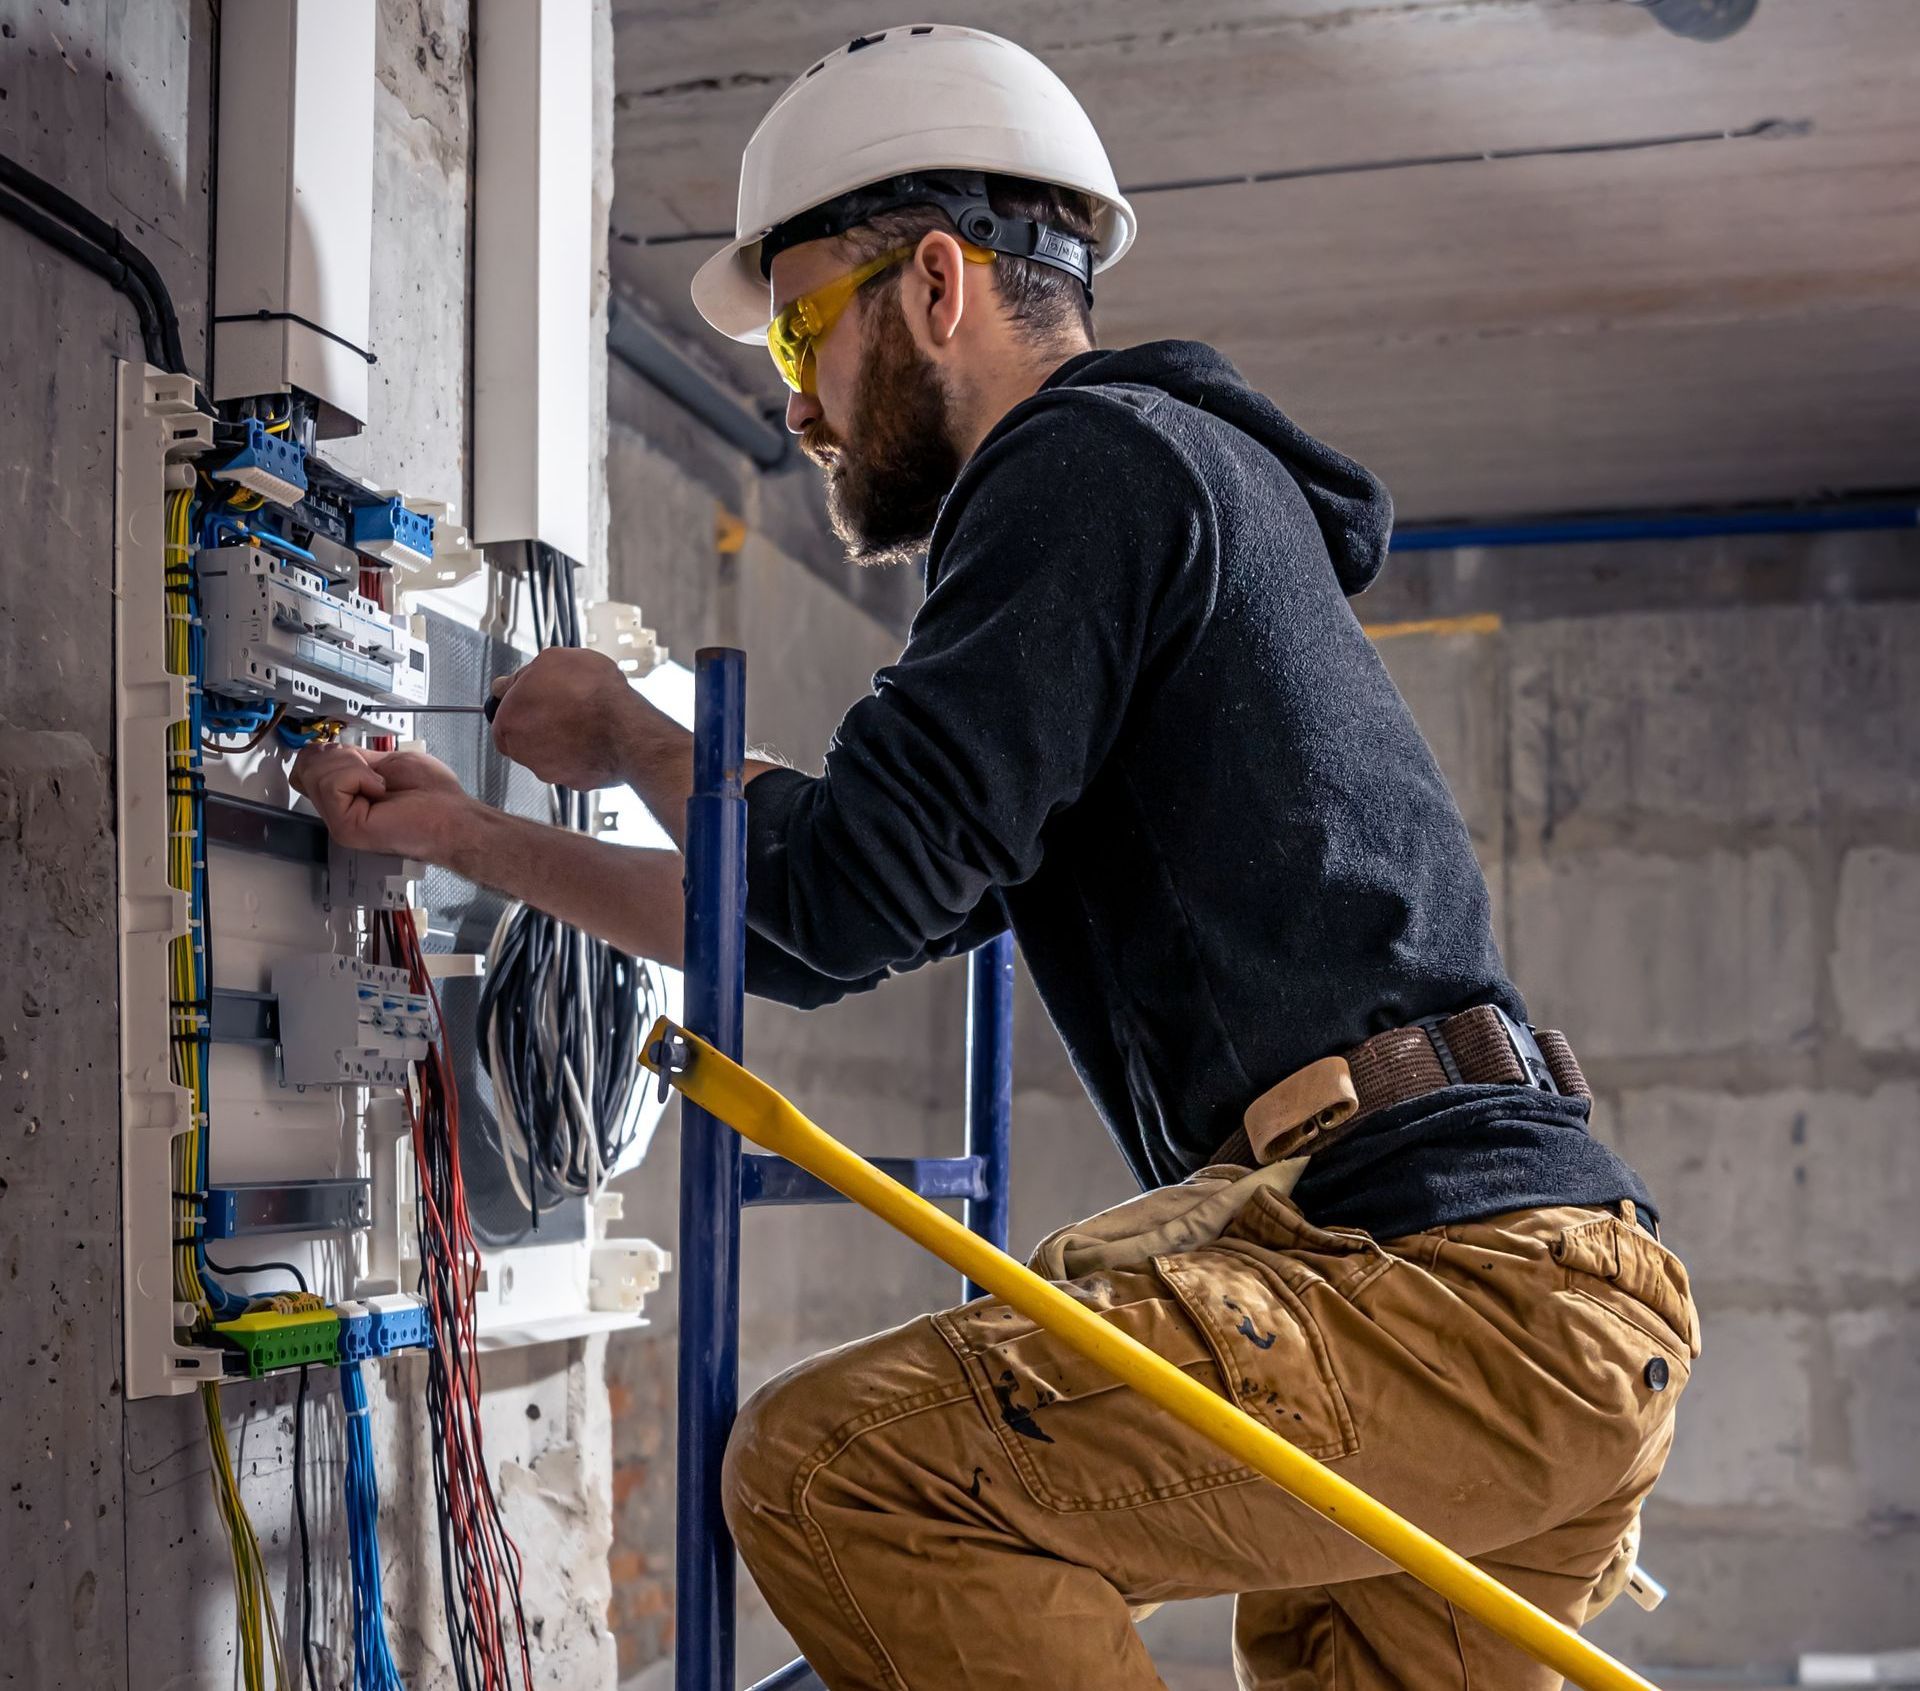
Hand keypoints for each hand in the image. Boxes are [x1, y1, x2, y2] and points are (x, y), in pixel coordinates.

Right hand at [289, 744, 475, 861]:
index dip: (326, 751)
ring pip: (316, 771)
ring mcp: (338, 821)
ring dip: (354, 766)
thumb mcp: (386, 762)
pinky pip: (332, 784)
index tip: (360, 758)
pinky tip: (380, 791)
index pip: (305, 766)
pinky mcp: (344, 827)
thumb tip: (328, 749)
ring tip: (380, 784)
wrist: (453, 816)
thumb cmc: (433, 795)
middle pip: (305, 765)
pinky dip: (359, 776)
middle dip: (340, 754)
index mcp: (345, 796)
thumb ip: (353, 759)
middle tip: (373, 772)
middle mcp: (337, 810)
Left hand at [489, 647, 681, 790]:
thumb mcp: (551, 660)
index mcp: (508, 723)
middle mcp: (523, 753)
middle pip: (525, 735)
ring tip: (586, 719)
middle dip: (541, 721)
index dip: (521, 701)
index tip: (537, 694)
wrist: (626, 729)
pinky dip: (582, 753)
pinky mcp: (576, 783)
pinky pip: (575, 764)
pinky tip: (597, 736)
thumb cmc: (590, 692)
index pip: (502, 715)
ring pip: (550, 752)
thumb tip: (508, 684)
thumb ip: (523, 674)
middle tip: (564, 705)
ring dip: (562, 737)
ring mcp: (551, 772)